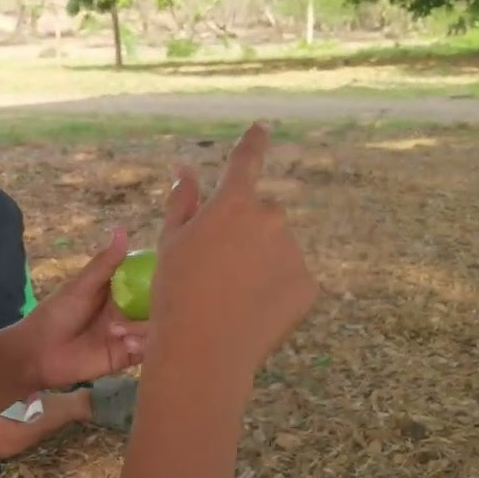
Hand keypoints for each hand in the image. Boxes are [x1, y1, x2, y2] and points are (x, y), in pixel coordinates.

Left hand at [16, 228, 149, 390]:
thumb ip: (104, 263)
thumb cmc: (56, 314)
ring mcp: (128, 334)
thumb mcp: (81, 286)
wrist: (38, 353)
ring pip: (153, 328)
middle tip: (157, 307)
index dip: (160, 277)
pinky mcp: (126, 357)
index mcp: (117, 291)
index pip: (146, 281)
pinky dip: (142, 345)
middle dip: (159, 307)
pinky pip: (146, 351)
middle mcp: (126, 311)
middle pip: (155, 306)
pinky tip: (125, 343)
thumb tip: (122, 230)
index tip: (173, 273)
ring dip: (143, 329)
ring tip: (119, 332)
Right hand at [149, 122, 318, 373]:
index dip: (254, 143)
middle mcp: (270, 218)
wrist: (204, 349)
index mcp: (233, 203)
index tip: (261, 128)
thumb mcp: (170, 243)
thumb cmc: (176, 293)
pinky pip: (292, 279)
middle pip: (263, 215)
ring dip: (263, 262)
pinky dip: (276, 290)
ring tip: (234, 297)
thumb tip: (184, 171)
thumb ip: (182, 202)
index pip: (246, 161)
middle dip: (248, 232)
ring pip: (279, 248)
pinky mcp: (308, 284)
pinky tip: (253, 311)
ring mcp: (293, 251)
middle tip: (221, 268)